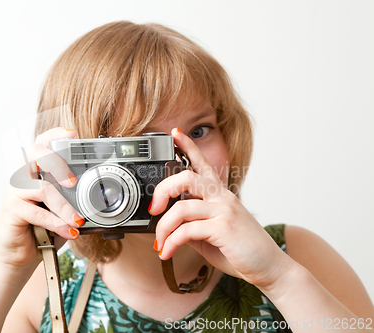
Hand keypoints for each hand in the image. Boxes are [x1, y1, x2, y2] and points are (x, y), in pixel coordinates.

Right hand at [0, 127, 84, 268]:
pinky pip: (37, 212)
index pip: (43, 143)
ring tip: (78, 221)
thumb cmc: (43, 228)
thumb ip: (73, 197)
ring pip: (43, 189)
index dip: (55, 134)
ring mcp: (14, 192)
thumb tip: (97, 195)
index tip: (73, 134)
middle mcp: (23, 176)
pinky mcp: (11, 210)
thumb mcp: (62, 209)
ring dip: (64, 207)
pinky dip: (56, 223)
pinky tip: (69, 232)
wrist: (21, 255)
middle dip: (57, 163)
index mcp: (36, 170)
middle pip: (37, 154)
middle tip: (73, 182)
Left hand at [151, 128, 293, 288]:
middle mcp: (223, 198)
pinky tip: (167, 253)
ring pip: (181, 207)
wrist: (268, 268)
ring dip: (163, 228)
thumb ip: (191, 225)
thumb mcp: (210, 234)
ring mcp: (224, 211)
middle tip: (154, 210)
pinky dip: (171, 243)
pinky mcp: (223, 228)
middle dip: (162, 190)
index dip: (188, 146)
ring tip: (160, 243)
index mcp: (220, 195)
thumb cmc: (240, 250)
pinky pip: (186, 231)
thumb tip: (168, 226)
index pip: (202, 163)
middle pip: (186, 177)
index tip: (174, 134)